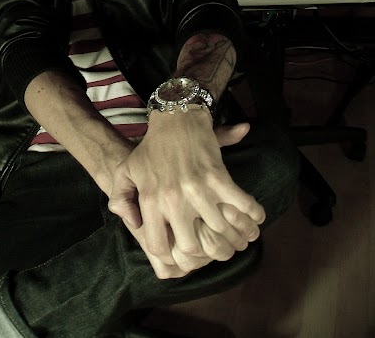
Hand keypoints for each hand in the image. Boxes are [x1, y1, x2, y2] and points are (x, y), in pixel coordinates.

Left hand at [107, 117, 264, 275]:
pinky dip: (253, 216)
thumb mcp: (125, 172)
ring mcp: (197, 189)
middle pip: (192, 248)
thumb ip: (120, 199)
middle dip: (204, 253)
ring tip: (239, 238)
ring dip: (233, 237)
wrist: (176, 119)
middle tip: (213, 246)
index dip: (171, 256)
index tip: (182, 251)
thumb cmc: (150, 148)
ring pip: (220, 231)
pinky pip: (242, 206)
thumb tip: (133, 225)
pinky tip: (254, 218)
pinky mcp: (218, 178)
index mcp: (150, 200)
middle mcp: (173, 199)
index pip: (159, 247)